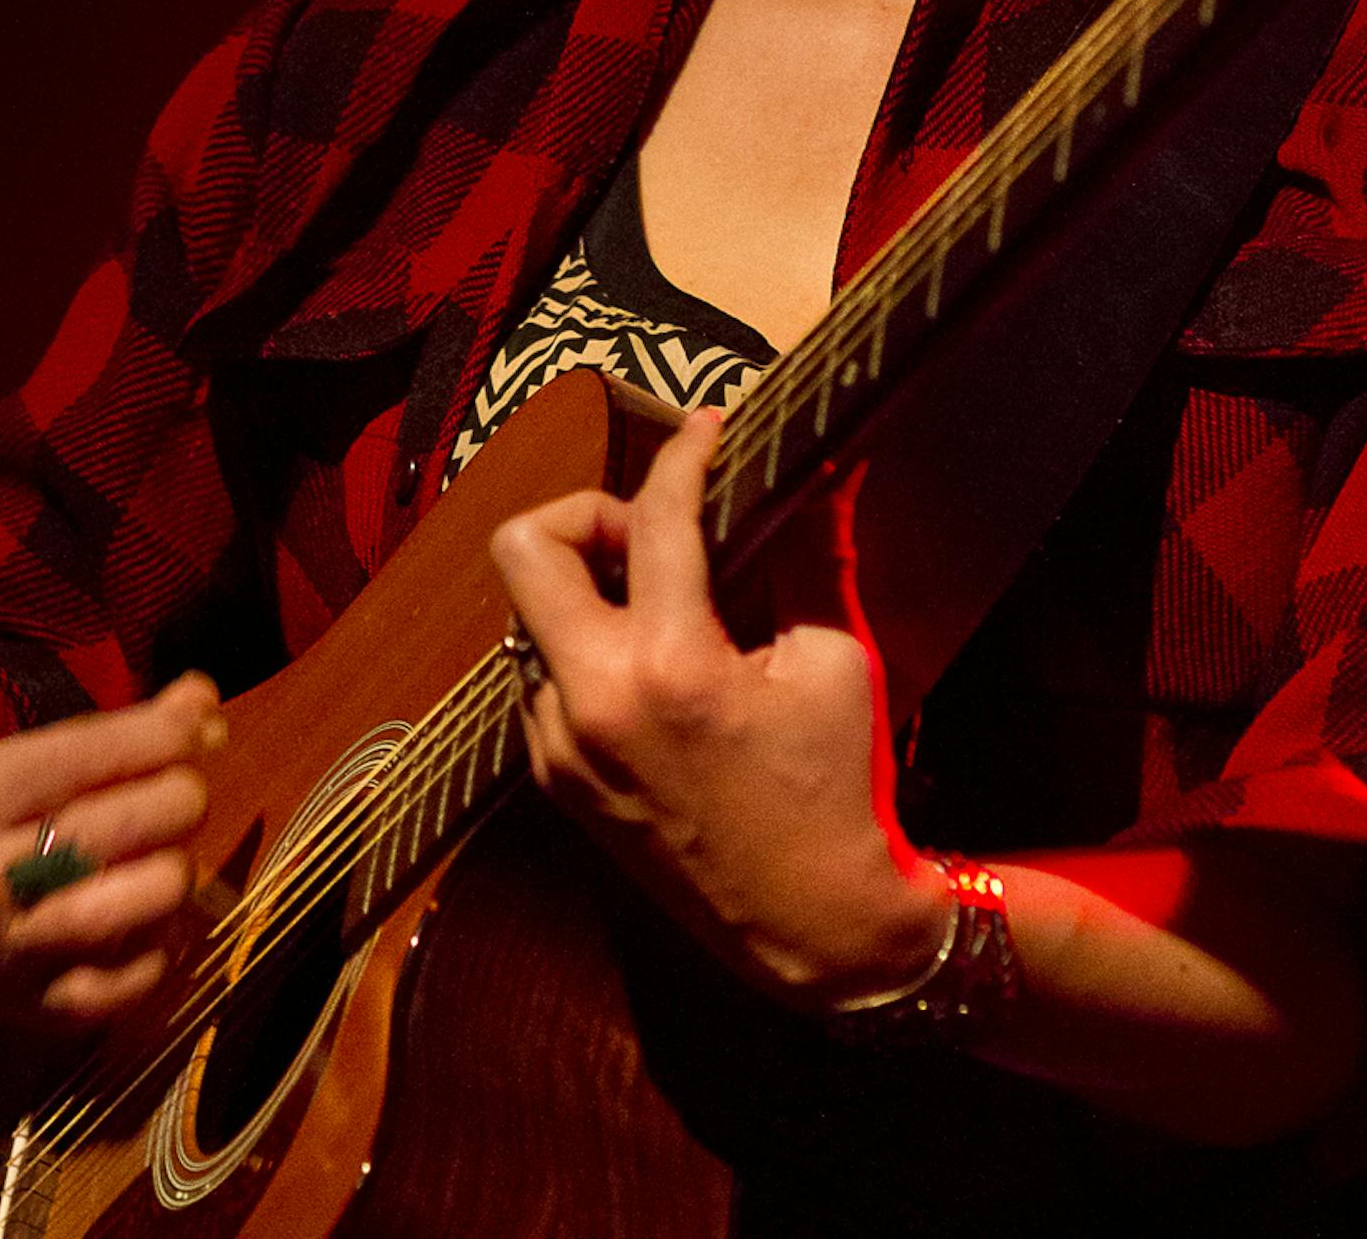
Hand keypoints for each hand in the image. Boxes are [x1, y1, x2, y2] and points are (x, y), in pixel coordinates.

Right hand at [0, 672, 223, 1031]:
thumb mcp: (19, 759)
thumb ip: (115, 734)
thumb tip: (203, 701)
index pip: (95, 754)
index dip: (172, 735)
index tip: (204, 729)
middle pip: (119, 828)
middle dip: (183, 800)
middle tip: (187, 796)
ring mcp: (8, 950)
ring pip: (117, 911)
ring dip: (175, 876)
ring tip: (175, 860)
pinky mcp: (33, 1009)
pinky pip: (116, 990)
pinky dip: (160, 953)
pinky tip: (164, 924)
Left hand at [489, 411, 946, 1005]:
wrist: (818, 932)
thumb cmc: (839, 790)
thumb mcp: (837, 661)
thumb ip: (809, 555)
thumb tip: (814, 468)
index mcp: (669, 667)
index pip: (657, 515)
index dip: (686, 454)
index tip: (709, 433)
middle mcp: (593, 703)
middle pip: (527, 545)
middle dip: (587, 513)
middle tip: (651, 536)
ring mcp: (562, 748)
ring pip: (532, 615)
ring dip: (591, 591)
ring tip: (663, 606)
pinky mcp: (556, 782)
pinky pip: (546, 680)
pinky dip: (591, 654)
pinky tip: (654, 674)